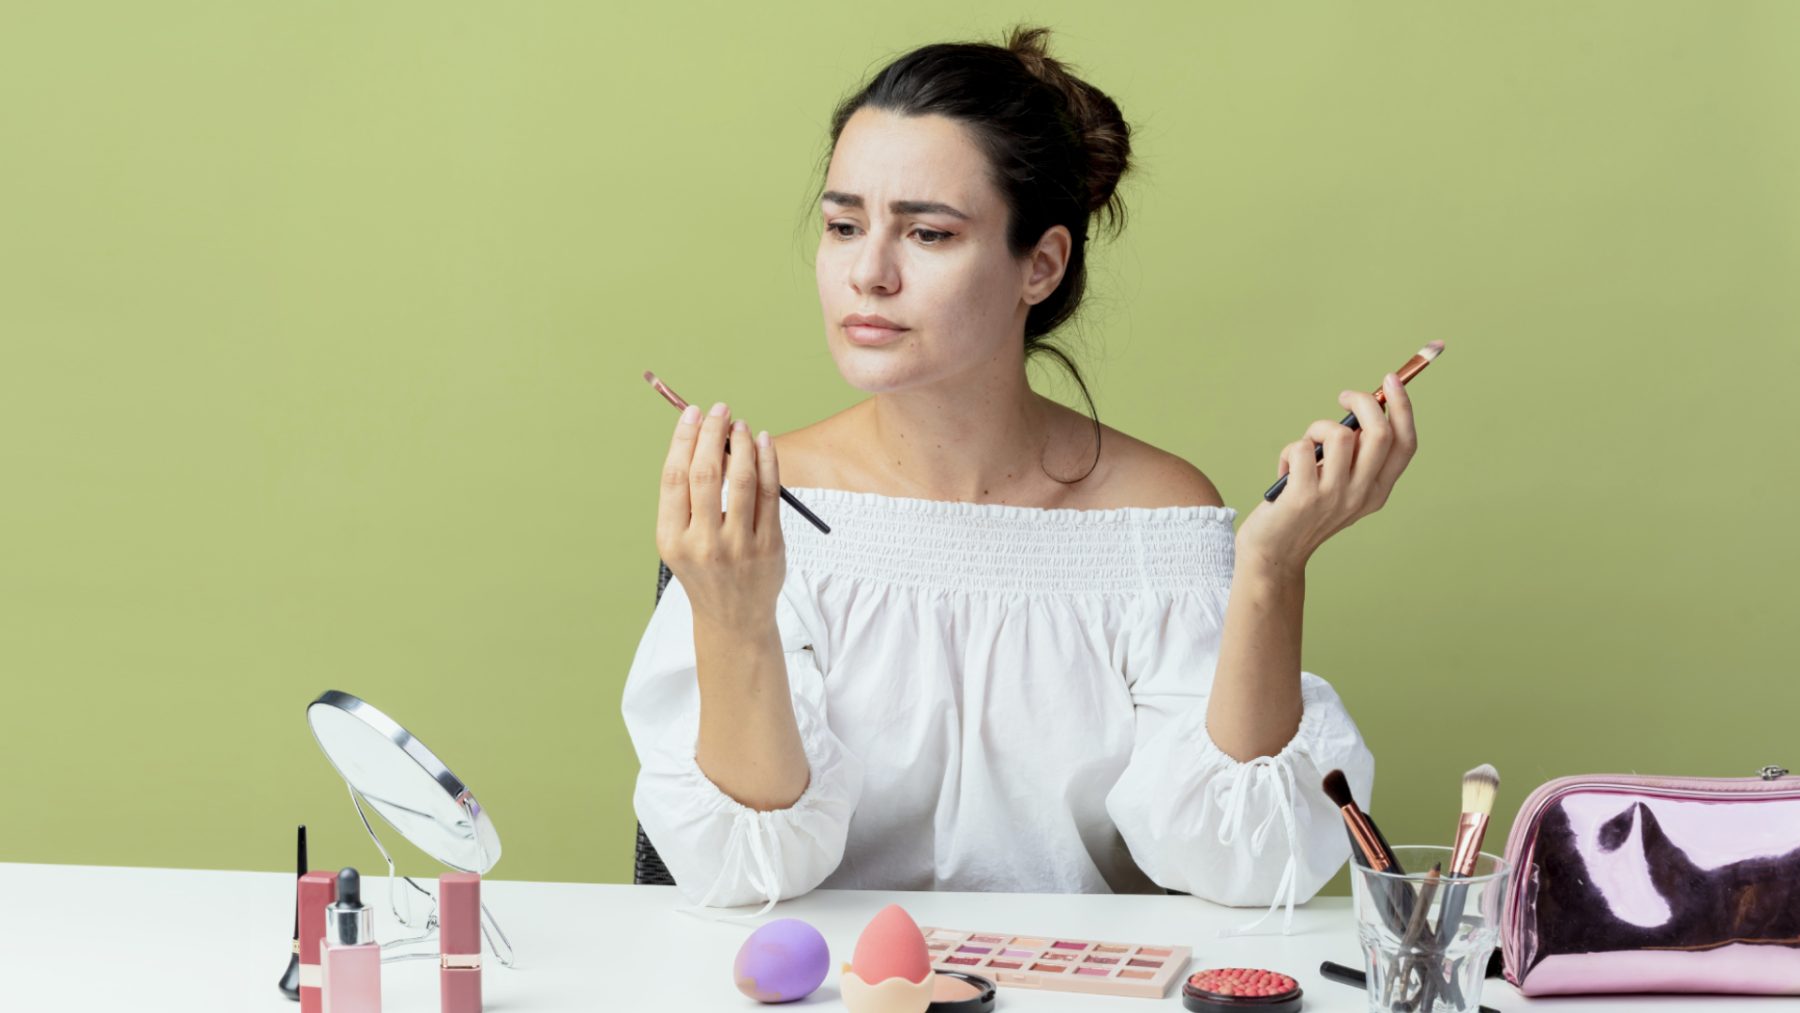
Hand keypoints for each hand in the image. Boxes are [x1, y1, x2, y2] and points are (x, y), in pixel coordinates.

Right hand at [656, 401, 785, 628]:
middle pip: (707, 474)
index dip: (684, 439)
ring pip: (743, 480)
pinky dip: (768, 462)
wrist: (733, 618)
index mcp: (672, 539)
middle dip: (713, 433)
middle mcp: (703, 544)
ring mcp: (739, 547)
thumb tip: (702, 437)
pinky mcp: (770, 547)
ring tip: (741, 424)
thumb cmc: (704, 569)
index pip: (675, 477)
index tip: (693, 413)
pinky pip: (771, 494)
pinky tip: (764, 442)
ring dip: (743, 444)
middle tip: (720, 409)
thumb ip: (686, 497)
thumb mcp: (681, 540)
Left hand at [1235, 373, 1418, 572]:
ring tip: (1305, 446)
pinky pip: (1302, 448)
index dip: (1402, 408)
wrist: (1275, 553)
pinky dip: (1291, 450)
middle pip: (1379, 433)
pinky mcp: (1303, 496)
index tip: (1390, 381)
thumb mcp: (1340, 486)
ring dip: (1317, 428)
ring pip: (1339, 434)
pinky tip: (1286, 469)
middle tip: (1343, 397)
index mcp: (1377, 491)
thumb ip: (1354, 456)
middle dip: (1363, 401)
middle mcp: (1362, 495)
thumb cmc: (1304, 510)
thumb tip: (1359, 408)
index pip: (1405, 444)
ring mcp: (1333, 496)